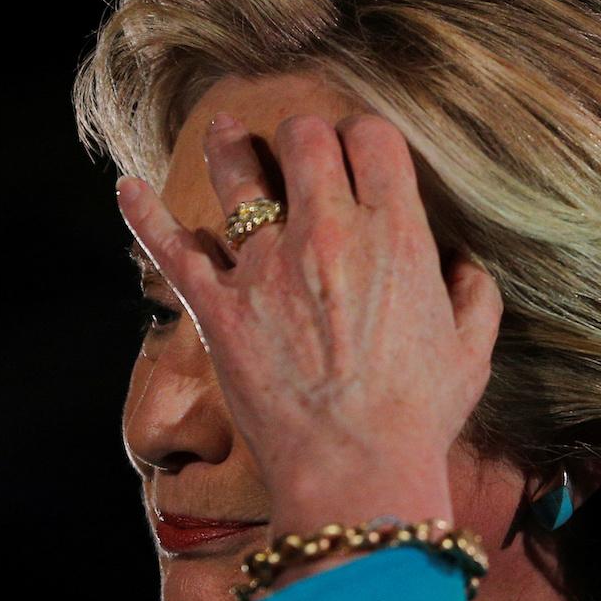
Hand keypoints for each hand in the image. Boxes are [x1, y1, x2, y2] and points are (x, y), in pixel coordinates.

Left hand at [116, 110, 502, 544]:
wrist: (357, 471)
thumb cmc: (418, 418)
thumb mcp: (470, 351)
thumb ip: (472, 293)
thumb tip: (462, 264)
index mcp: (396, 235)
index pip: (373, 140)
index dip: (363, 136)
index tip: (358, 149)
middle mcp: (328, 234)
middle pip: (306, 139)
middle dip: (305, 135)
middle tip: (301, 145)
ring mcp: (265, 268)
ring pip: (238, 176)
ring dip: (231, 146)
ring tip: (225, 129)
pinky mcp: (217, 307)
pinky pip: (171, 248)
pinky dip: (145, 214)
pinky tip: (128, 189)